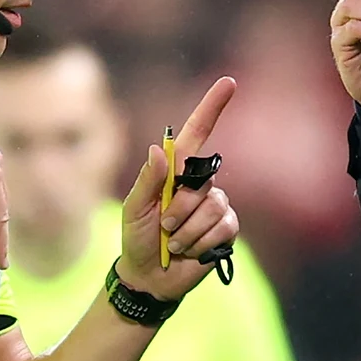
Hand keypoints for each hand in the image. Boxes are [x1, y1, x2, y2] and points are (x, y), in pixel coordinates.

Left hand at [114, 77, 238, 299]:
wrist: (149, 277)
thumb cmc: (137, 239)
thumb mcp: (133, 209)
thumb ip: (148, 180)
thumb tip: (159, 148)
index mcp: (176, 172)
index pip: (198, 133)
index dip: (212, 107)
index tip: (228, 83)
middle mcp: (200, 184)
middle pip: (201, 181)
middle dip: (179, 208)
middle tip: (164, 226)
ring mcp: (216, 206)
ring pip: (212, 207)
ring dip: (188, 230)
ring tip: (174, 243)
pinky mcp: (226, 229)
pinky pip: (222, 227)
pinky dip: (201, 242)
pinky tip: (191, 251)